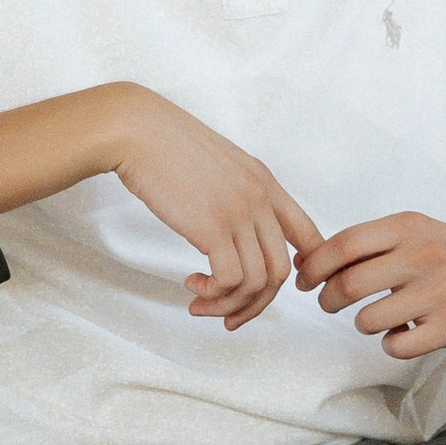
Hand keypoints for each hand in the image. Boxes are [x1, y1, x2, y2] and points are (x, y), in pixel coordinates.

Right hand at [103, 87, 322, 329]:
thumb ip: (235, 193)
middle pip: (281, 270)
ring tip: (201, 303)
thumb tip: (231, 230)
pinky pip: (231, 280)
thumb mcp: (218, 165)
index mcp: (265, 182)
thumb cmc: (167, 147)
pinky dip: (214, 293)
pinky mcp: (213, 227)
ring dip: (229, 304)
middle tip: (228, 313)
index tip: (275, 285)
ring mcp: (239, 213)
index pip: (307, 233)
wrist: (138, 131)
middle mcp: (260, 198)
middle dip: (256, 303)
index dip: (303, 269)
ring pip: (257, 282)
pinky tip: (193, 285)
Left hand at [296, 210, 445, 356]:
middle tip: (330, 303)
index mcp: (408, 227)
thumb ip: (363, 247)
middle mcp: (424, 255)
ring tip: (378, 318)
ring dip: (363, 323)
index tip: (304, 280)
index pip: (345, 244)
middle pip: (350, 284)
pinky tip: (404, 333)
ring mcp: (440, 292)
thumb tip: (303, 264)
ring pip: (369, 320)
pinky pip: (397, 346)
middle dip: (329, 299)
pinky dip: (392, 344)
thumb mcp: (411, 234)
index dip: (315, 265)